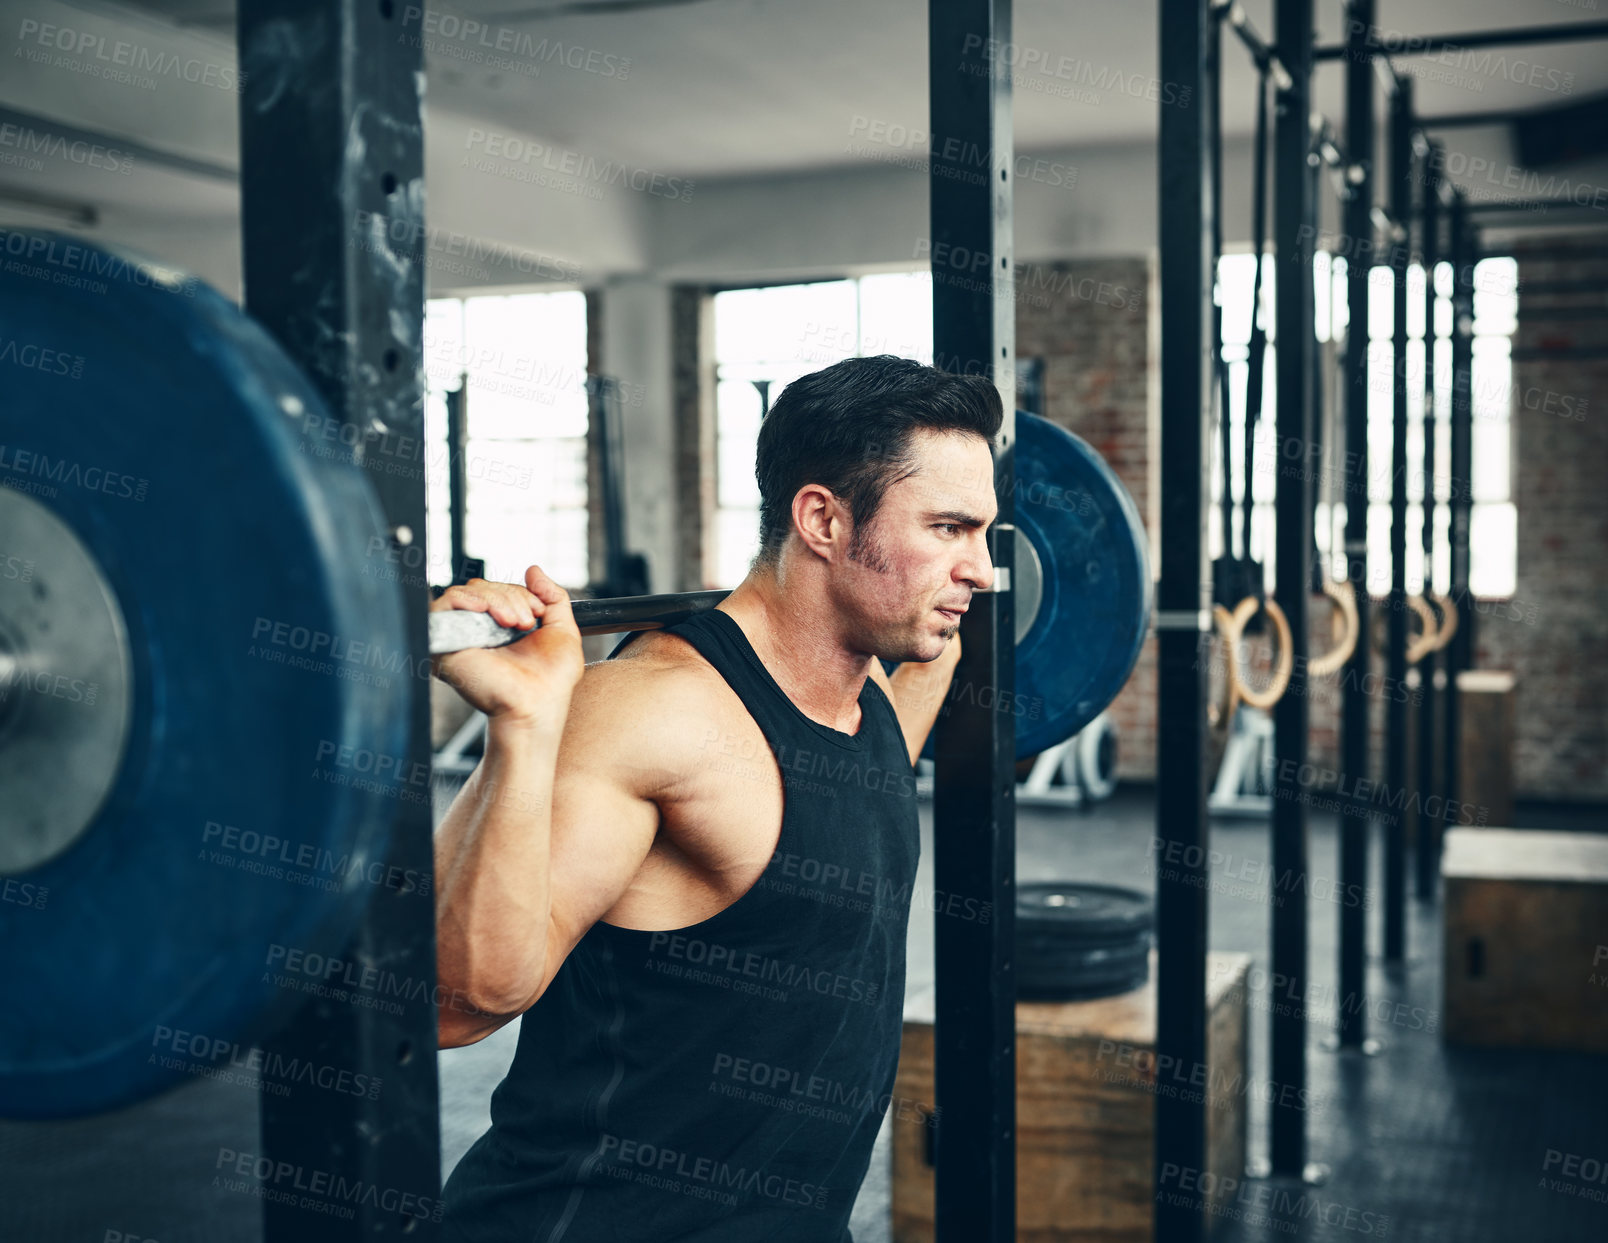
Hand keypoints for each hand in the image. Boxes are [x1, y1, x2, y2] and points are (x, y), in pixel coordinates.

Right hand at [429, 566, 583, 726]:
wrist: (536, 707)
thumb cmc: (551, 681)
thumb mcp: (562, 630)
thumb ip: (554, 597)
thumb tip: (533, 569)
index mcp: (500, 627)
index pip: (500, 590)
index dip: (520, 593)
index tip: (538, 613)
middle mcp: (477, 630)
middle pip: (483, 587)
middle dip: (511, 596)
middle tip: (527, 622)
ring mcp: (460, 636)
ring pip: (468, 592)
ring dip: (497, 599)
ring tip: (515, 623)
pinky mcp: (444, 644)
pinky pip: (444, 604)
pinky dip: (468, 600)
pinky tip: (490, 614)